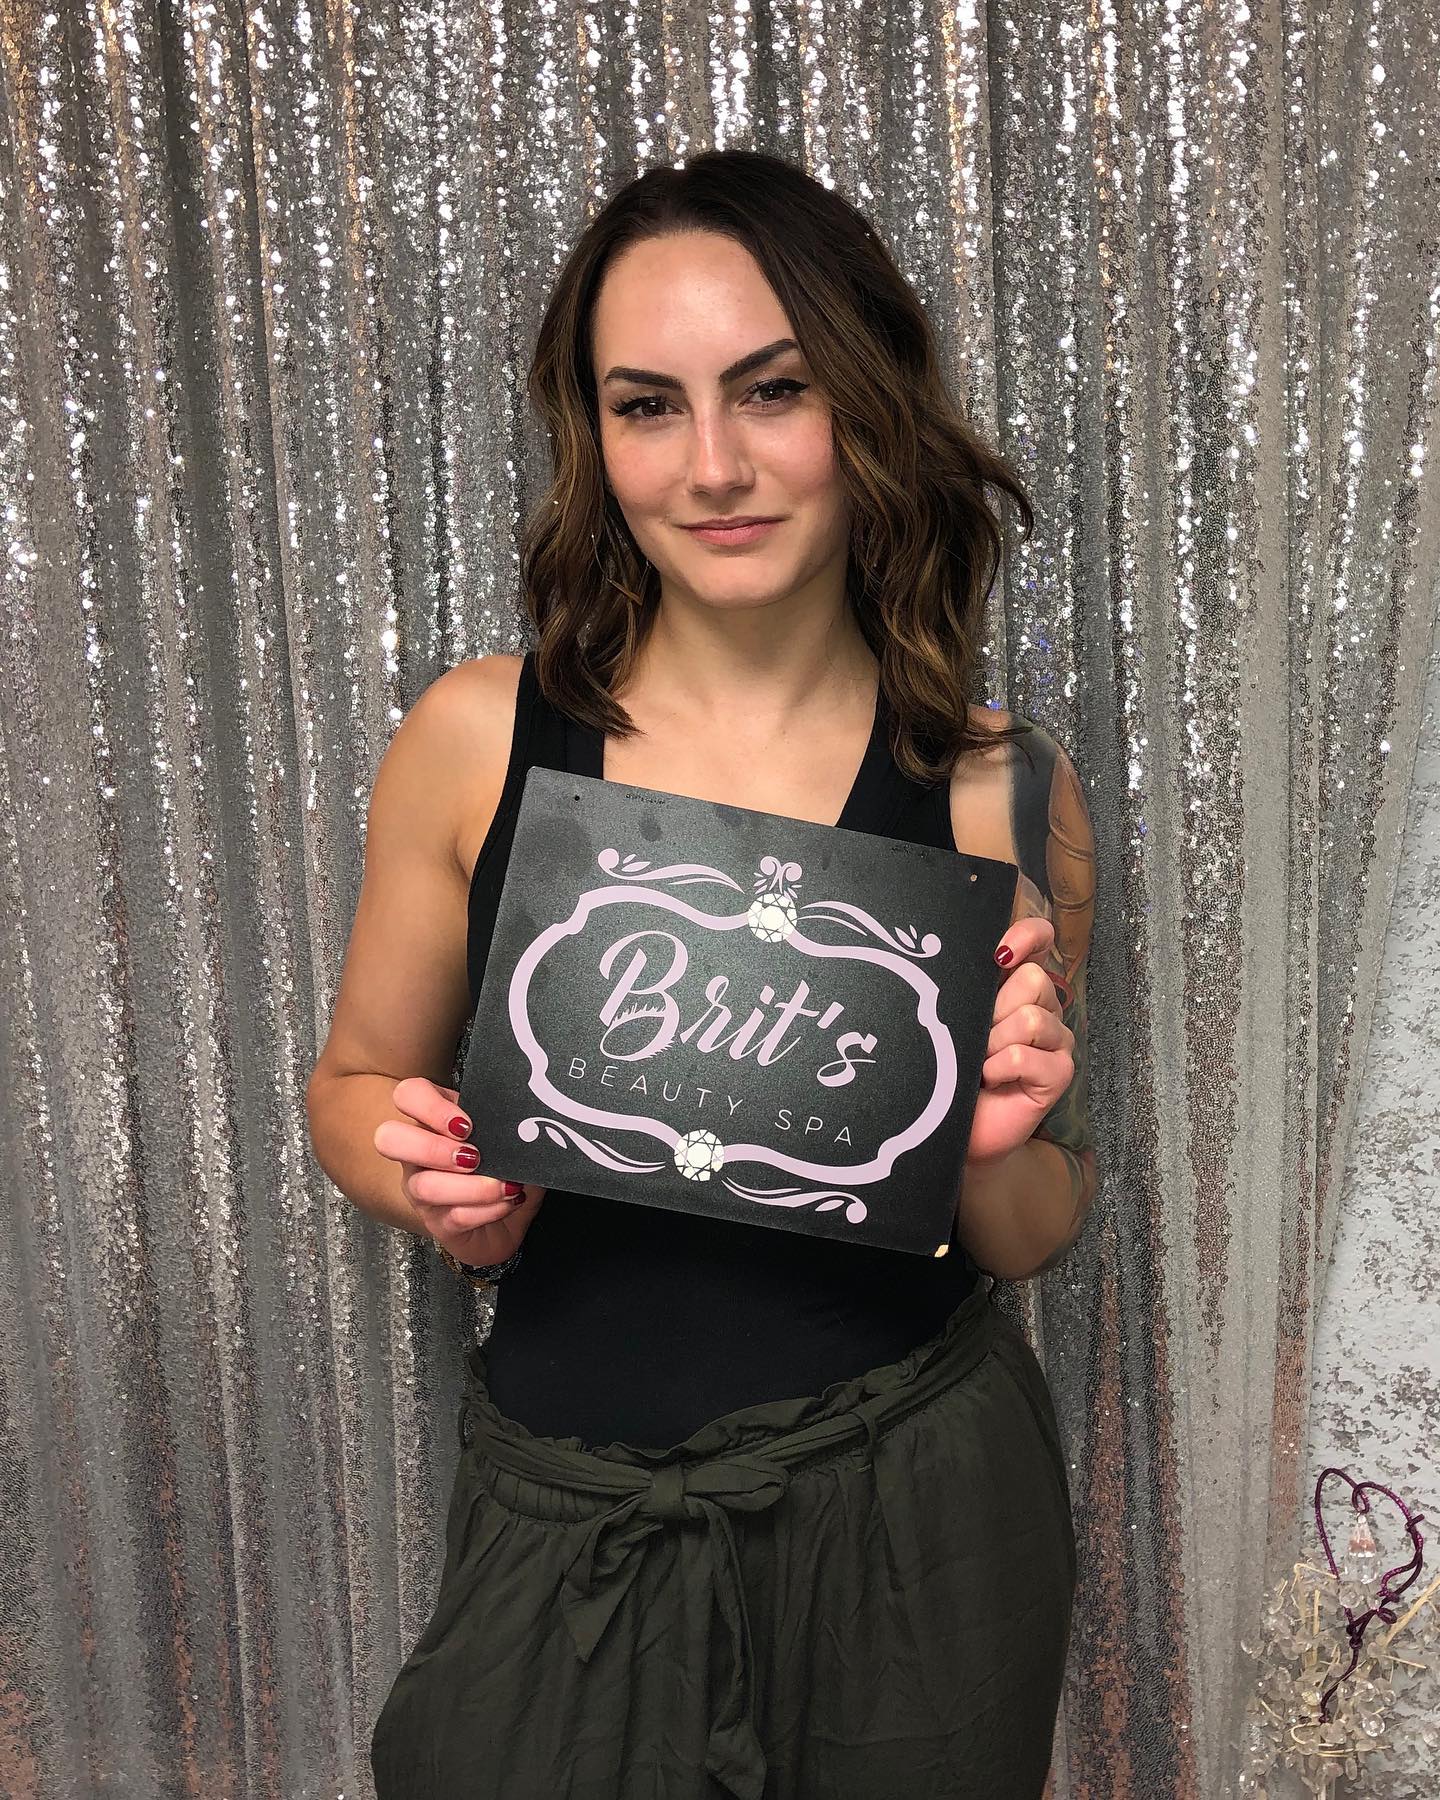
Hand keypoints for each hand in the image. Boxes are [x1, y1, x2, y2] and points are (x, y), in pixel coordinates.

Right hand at [373, 1077, 545, 1267]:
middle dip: (431, 1147)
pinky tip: (510, 1201)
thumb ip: (508, 1123)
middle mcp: (418, 1154)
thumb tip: (524, 1119)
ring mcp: (421, 1190)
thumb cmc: (506, 1171)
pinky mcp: (437, 1223)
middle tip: (473, 1156)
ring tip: (506, 1185)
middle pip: (388, 1138)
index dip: (429, 1106)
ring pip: (424, 1186)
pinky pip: (453, 1216)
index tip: (466, 1125)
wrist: (510, 1222)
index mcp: (435, 1121)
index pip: (408, 1095)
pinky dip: (488, 1209)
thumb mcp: (510, 1138)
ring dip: (472, 1186)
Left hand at [964, 917, 1074, 1167]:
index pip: (1040, 939)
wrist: (952, 1128)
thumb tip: (972, 957)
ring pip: (1030, 1018)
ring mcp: (1056, 1041)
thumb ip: (966, 986)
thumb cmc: (950, 1070)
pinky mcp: (1060, 1073)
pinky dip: (999, 1068)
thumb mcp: (955, 1019)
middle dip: (994, 1009)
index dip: (1028, 935)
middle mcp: (1043, 1007)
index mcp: (1017, 986)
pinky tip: (990, 1081)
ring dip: (993, 1043)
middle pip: (1033, 980)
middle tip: (975, 1039)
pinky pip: (1025, 1055)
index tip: (999, 954)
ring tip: (978, 1064)